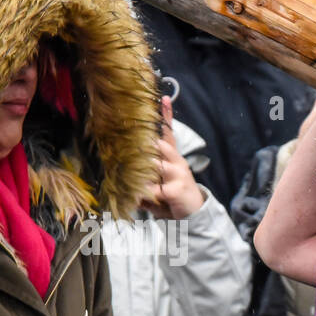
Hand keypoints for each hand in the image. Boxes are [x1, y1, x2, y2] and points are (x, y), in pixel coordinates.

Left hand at [141, 96, 205, 218]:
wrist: (192, 216)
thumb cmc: (171, 196)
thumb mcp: (156, 181)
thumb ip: (141, 174)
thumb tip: (122, 165)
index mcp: (172, 158)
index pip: (168, 133)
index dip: (166, 116)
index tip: (164, 98)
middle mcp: (177, 162)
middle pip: (161, 145)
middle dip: (147, 144)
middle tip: (133, 142)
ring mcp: (178, 174)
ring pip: (157, 164)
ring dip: (145, 169)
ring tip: (136, 172)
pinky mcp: (177, 189)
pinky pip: (155, 188)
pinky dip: (145, 193)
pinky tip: (140, 198)